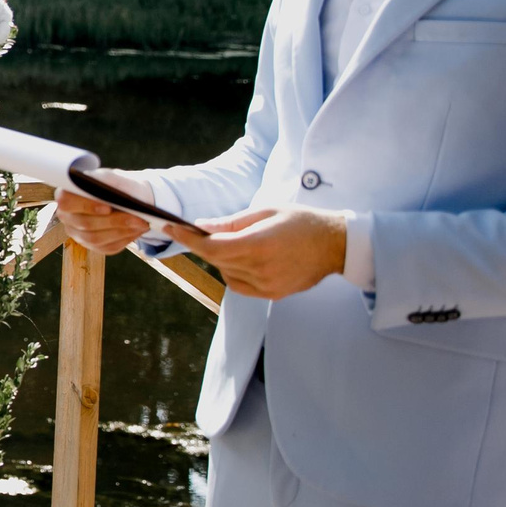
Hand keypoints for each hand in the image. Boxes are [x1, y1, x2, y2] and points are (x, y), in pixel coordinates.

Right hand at [54, 170, 156, 254]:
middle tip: (138, 218)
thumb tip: (103, 188)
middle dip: (113, 221)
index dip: (86, 206)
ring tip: (142, 223)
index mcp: (67, 195)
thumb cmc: (118, 185)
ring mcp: (78, 233)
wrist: (129, 199)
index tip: (108, 207)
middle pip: (85, 223)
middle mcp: (68, 216)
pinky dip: (125, 238)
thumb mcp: (114, 177)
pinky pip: (108, 247)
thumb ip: (106, 180)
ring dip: (122, 231)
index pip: (67, 202)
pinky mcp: (93, 246)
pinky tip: (137, 230)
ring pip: (97, 238)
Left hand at [163, 207, 347, 299]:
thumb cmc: (301, 221)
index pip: (212, 247)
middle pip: (216, 259)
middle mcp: (261, 269)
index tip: (170, 227)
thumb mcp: (266, 212)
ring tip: (241, 242)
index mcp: (259, 245)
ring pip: (226, 272)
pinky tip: (246, 259)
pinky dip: (233, 271)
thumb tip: (201, 225)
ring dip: (222, 258)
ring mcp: (266, 285)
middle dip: (204, 244)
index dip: (187, 238)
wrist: (335, 245)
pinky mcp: (272, 294)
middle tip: (202, 230)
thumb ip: (232, 222)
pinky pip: (238, 285)